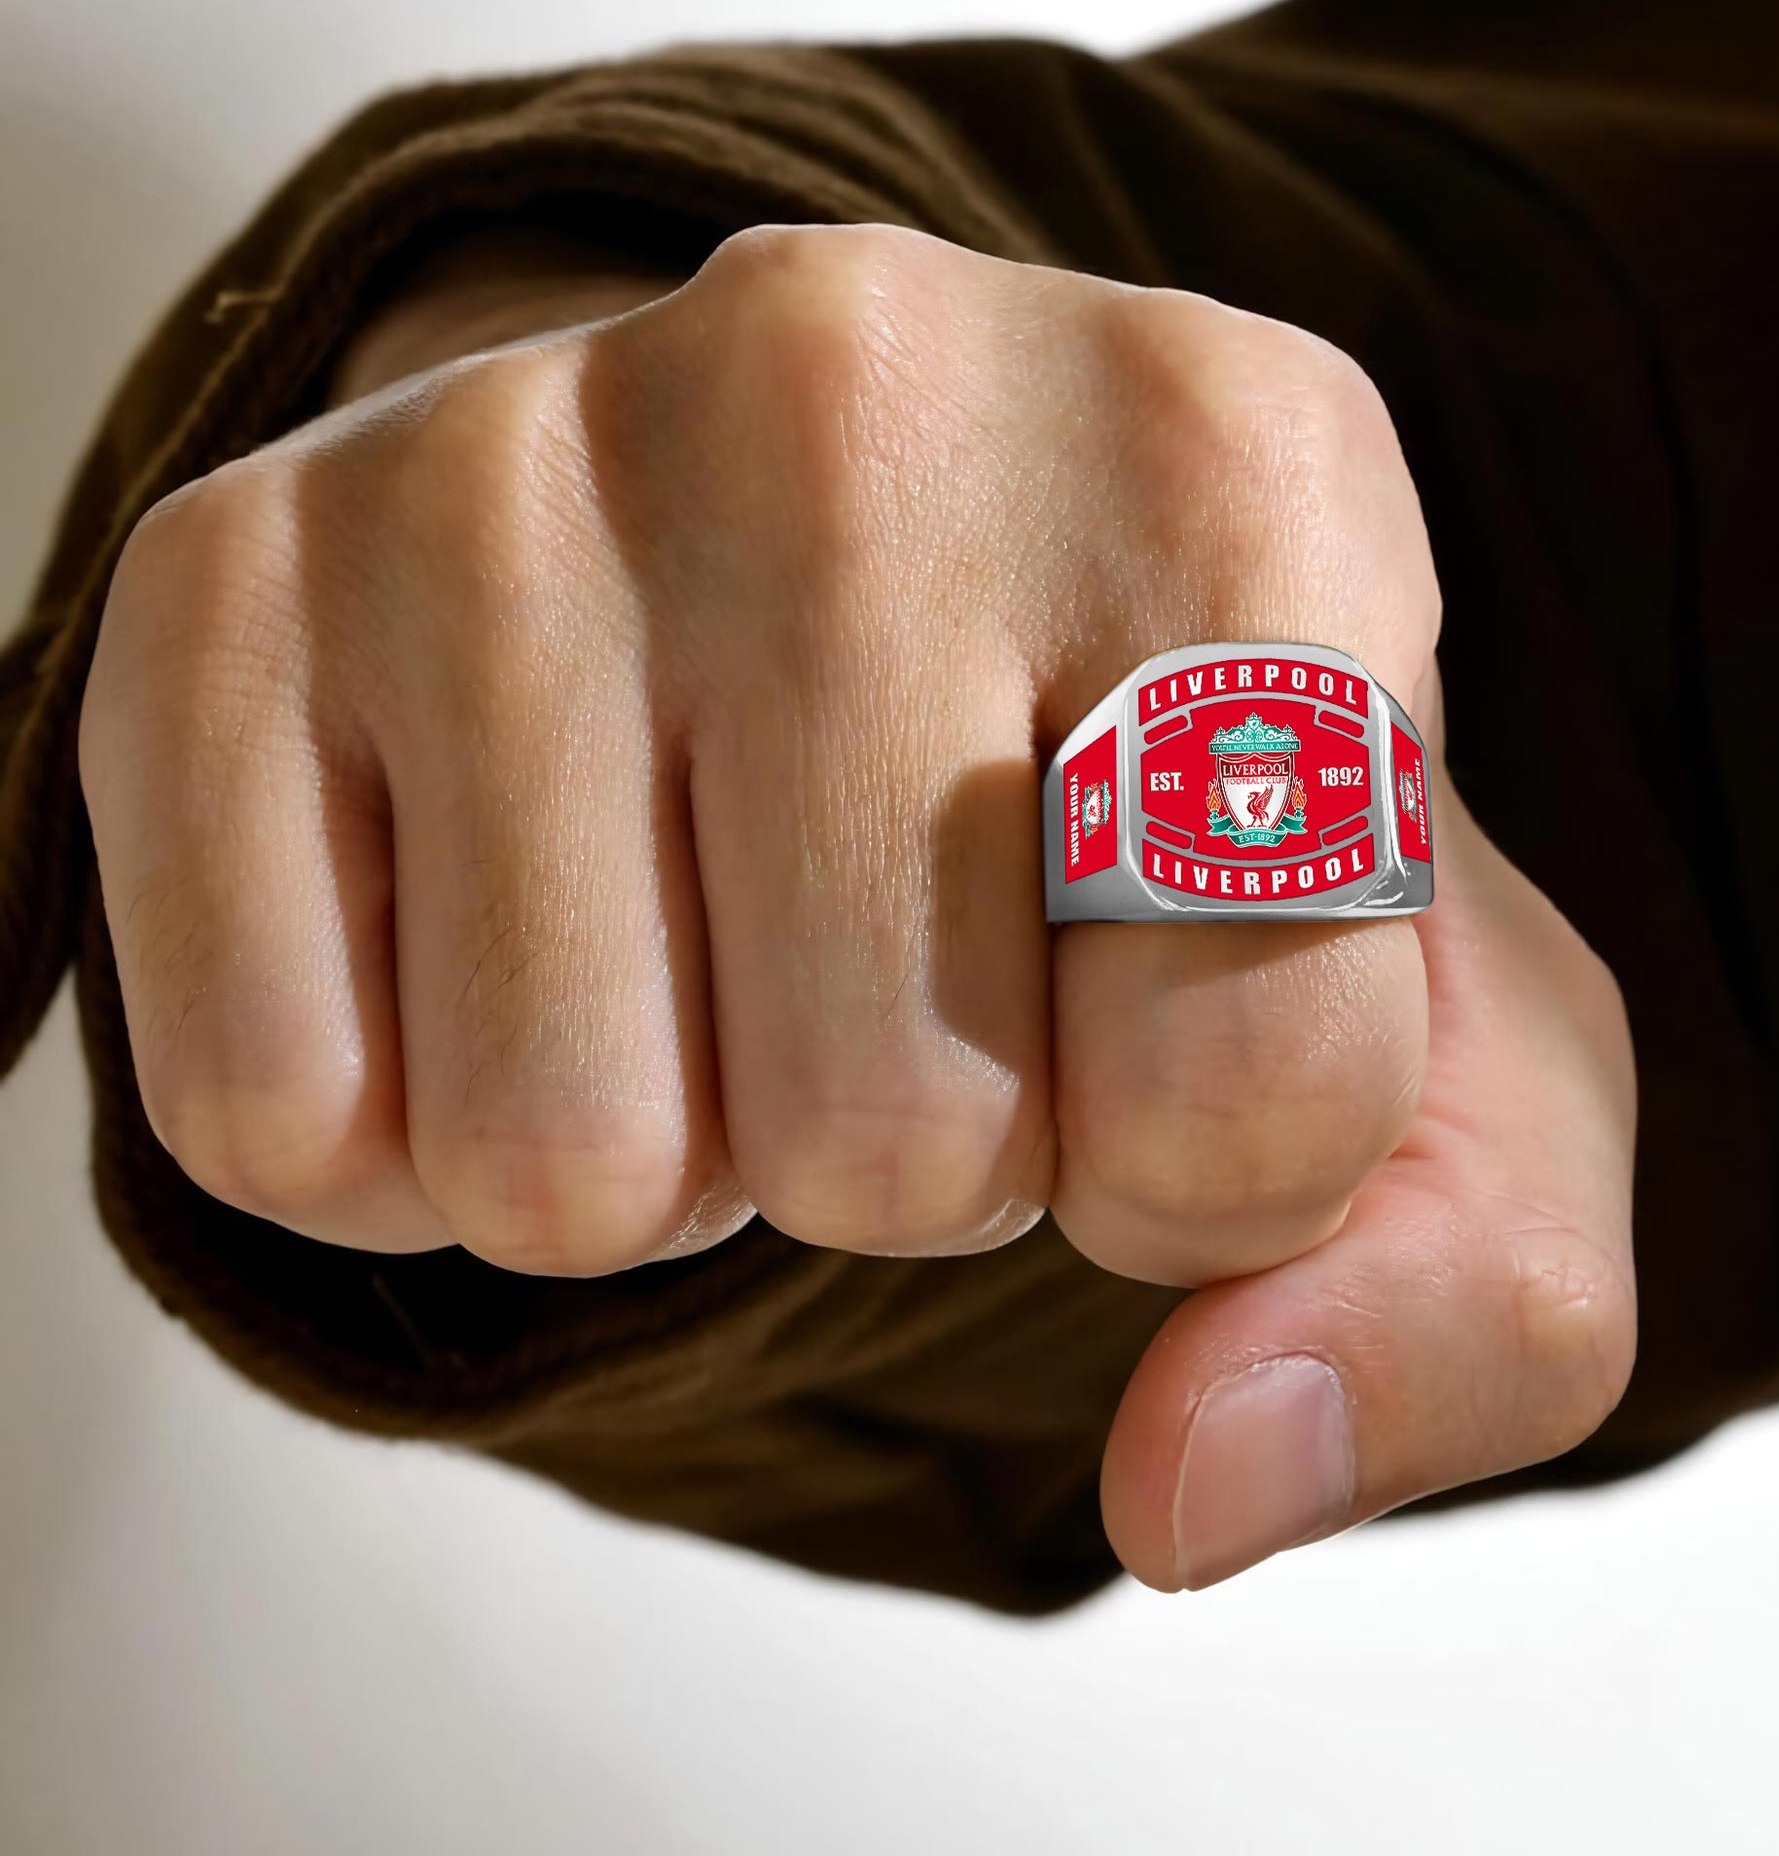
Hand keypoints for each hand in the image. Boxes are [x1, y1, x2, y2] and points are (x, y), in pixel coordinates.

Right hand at [79, 223, 1634, 1587]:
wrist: (837, 532)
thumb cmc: (1155, 808)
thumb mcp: (1440, 1057)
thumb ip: (1453, 1304)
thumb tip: (1195, 1488)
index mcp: (1241, 464)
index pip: (1258, 1098)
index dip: (1201, 1171)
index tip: (1146, 1011)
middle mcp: (866, 384)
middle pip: (886, 1149)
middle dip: (915, 1154)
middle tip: (900, 952)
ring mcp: (513, 457)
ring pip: (570, 1171)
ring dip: (675, 1147)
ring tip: (714, 930)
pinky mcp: (232, 576)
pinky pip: (280, 1118)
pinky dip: (415, 1136)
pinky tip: (508, 930)